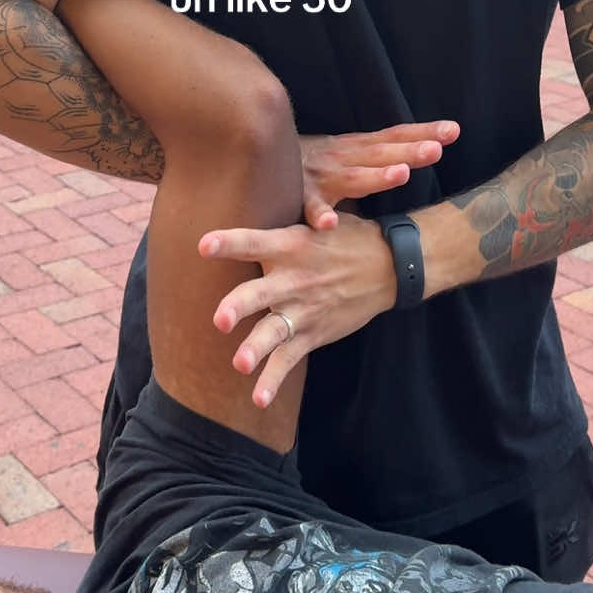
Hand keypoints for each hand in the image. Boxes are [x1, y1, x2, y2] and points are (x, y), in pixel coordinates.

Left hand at [198, 212, 395, 407]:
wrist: (390, 266)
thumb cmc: (344, 237)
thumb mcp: (316, 221)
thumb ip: (280, 223)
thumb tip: (241, 193)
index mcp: (291, 245)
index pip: (254, 242)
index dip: (229, 243)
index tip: (203, 245)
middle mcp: (293, 279)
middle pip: (259, 293)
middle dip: (239, 306)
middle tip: (220, 319)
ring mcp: (303, 310)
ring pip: (273, 332)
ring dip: (256, 349)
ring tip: (240, 364)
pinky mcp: (312, 333)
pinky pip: (288, 360)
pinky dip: (273, 381)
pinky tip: (257, 399)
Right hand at [300, 119, 458, 229]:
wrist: (255, 157)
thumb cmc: (306, 167)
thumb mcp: (342, 160)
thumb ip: (370, 168)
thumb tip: (406, 168)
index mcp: (354, 148)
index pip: (393, 137)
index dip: (422, 133)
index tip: (454, 130)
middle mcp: (341, 157)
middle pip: (381, 152)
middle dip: (409, 150)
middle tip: (437, 148)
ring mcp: (321, 176)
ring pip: (353, 177)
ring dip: (376, 175)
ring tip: (401, 173)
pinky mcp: (298, 197)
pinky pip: (310, 209)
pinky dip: (319, 214)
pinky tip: (330, 224)